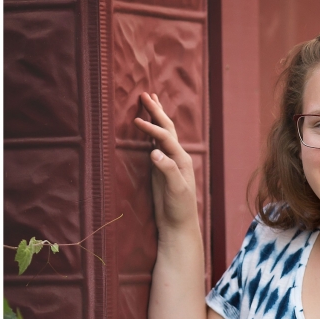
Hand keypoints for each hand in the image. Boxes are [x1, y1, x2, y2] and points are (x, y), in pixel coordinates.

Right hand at [134, 92, 198, 236]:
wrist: (179, 224)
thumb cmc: (180, 208)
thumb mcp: (176, 190)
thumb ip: (168, 170)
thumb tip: (154, 152)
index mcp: (182, 159)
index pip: (165, 137)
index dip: (152, 128)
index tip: (137, 121)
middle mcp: (177, 157)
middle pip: (167, 128)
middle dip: (156, 111)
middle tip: (145, 94)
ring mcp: (169, 161)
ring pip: (162, 133)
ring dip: (156, 117)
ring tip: (149, 101)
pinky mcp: (160, 169)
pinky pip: (155, 144)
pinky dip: (151, 132)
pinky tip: (146, 127)